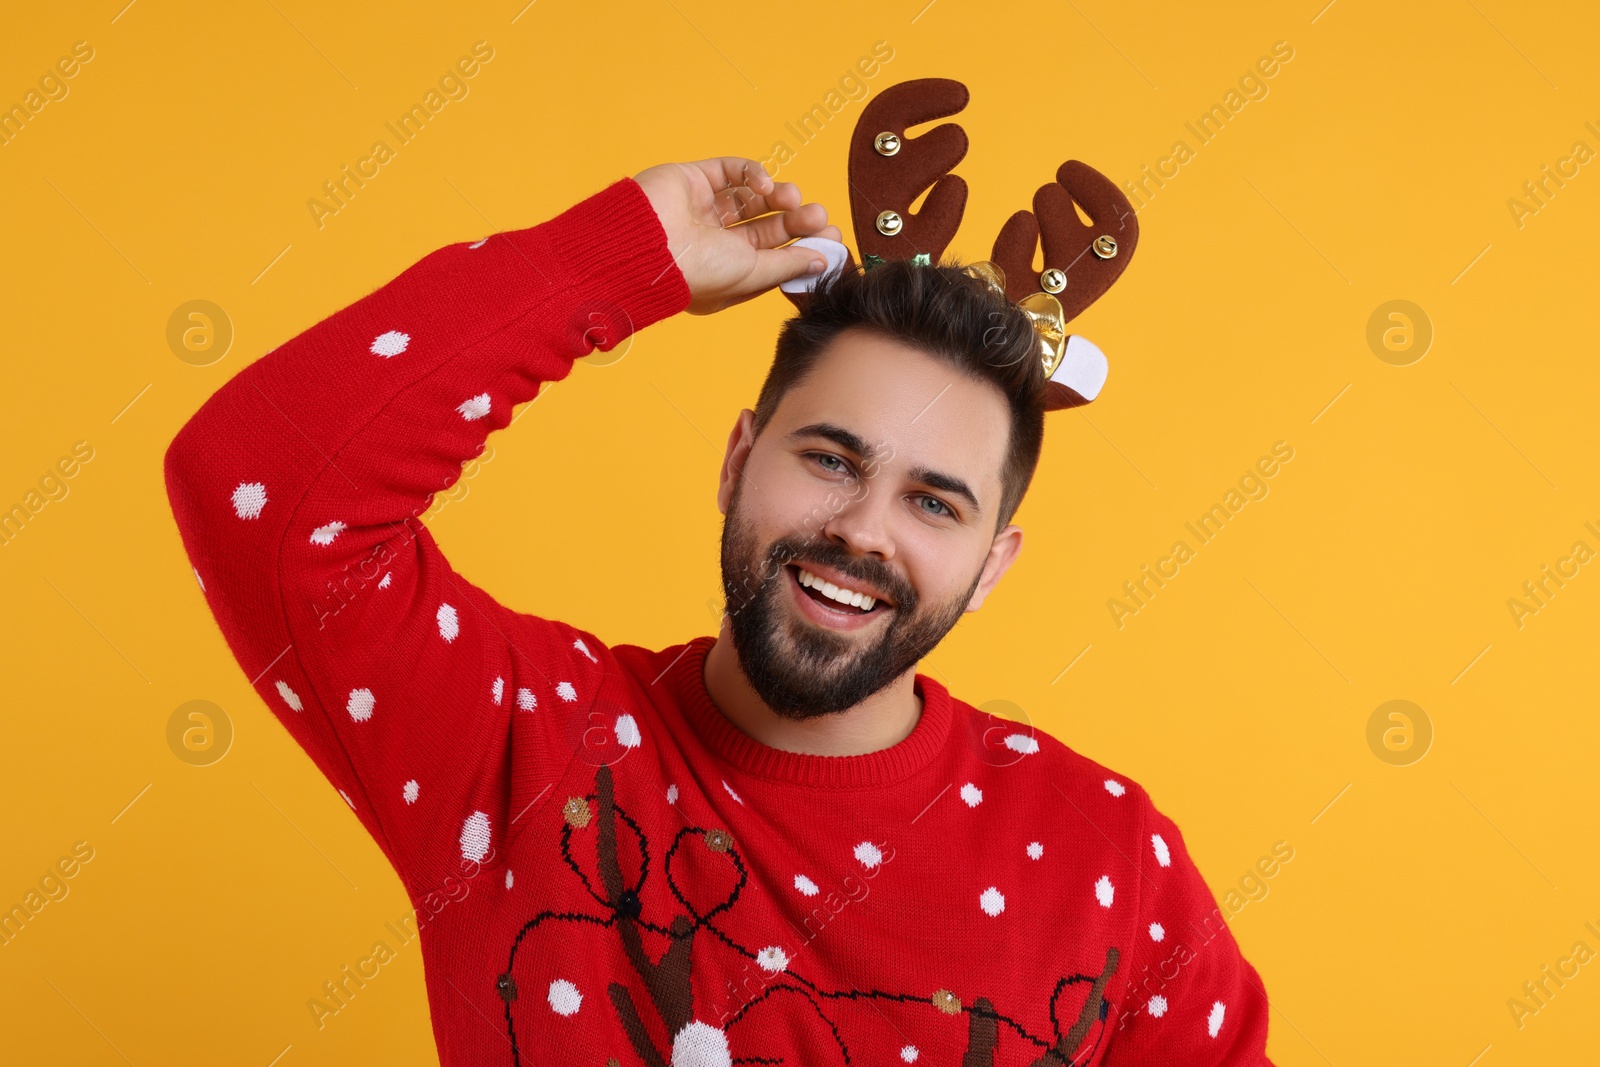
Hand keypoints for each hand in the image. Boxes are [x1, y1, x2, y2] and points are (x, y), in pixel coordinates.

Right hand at [633, 157, 842, 314]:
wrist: (647, 247)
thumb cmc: (694, 273)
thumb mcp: (751, 274)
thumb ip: (788, 264)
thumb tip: (822, 260)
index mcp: (726, 274)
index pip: (773, 258)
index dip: (804, 248)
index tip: (832, 240)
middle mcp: (714, 245)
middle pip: (767, 229)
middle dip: (796, 221)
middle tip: (819, 215)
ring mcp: (703, 211)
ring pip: (752, 199)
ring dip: (778, 196)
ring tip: (791, 197)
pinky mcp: (694, 181)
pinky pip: (731, 171)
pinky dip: (752, 174)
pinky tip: (762, 185)